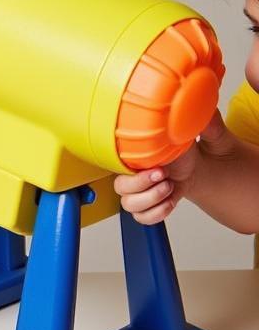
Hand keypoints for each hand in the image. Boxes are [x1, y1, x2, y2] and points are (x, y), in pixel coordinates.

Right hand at [114, 111, 232, 224]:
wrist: (210, 167)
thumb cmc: (202, 149)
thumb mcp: (205, 133)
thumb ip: (202, 124)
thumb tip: (199, 112)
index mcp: (142, 153)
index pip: (120, 164)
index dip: (135, 171)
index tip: (159, 168)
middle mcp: (137, 172)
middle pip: (120, 187)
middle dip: (141, 186)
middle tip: (165, 178)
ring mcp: (142, 191)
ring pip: (128, 205)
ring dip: (150, 201)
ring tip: (170, 188)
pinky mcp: (150, 205)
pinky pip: (141, 217)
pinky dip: (156, 214)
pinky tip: (170, 203)